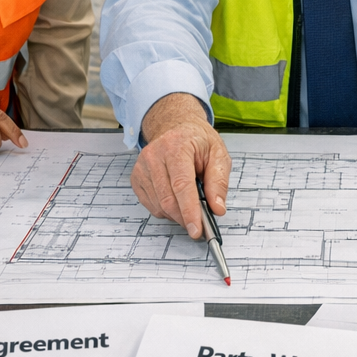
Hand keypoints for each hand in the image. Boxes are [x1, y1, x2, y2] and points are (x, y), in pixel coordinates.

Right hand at [132, 93, 230, 239]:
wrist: (175, 127)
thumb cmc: (197, 140)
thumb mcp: (218, 154)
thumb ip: (219, 182)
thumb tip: (217, 208)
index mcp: (176, 146)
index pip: (182, 185)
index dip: (189, 211)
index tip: (197, 230)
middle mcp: (154, 155)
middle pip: (168, 199)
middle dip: (185, 218)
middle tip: (200, 224)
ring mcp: (142, 167)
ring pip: (159, 206)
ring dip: (177, 214)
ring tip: (190, 203)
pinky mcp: (136, 178)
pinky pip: (151, 206)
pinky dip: (166, 210)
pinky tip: (176, 198)